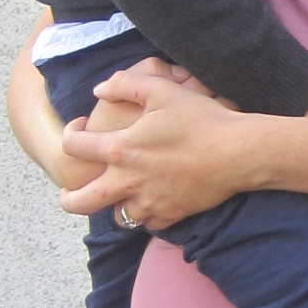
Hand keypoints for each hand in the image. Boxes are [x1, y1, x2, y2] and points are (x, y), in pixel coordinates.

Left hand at [59, 71, 247, 228]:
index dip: (69, 134)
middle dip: (68, 199)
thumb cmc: (201, 118)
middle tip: (70, 192)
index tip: (79, 130)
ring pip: (117, 216)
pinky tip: (152, 201)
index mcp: (120, 148)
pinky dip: (147, 214)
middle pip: (80, 203)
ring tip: (120, 194)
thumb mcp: (161, 89)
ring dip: (114, 205)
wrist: (238, 152)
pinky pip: (149, 223)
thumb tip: (100, 90)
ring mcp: (150, 201)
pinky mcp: (172, 214)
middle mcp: (128, 180)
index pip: (73, 147)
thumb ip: (124, 84)